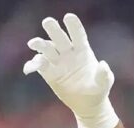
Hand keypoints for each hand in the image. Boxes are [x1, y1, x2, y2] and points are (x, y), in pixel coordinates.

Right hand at [24, 13, 118, 127]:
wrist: (87, 104)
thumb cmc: (98, 90)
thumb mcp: (104, 83)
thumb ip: (104, 74)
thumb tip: (103, 65)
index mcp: (83, 51)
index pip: (78, 35)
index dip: (73, 26)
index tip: (68, 17)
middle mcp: (68, 53)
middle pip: (59, 37)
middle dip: (53, 29)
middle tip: (48, 22)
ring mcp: (57, 61)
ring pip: (46, 48)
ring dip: (40, 44)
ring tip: (34, 44)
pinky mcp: (48, 72)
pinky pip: (38, 65)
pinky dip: (32, 64)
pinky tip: (29, 69)